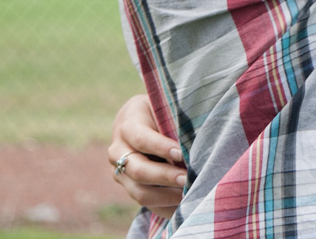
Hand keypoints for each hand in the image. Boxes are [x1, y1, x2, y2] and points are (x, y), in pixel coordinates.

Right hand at [106, 93, 185, 216]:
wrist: (143, 120)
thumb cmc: (162, 110)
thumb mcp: (165, 107)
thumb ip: (174, 121)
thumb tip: (197, 139)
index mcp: (127, 125)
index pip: (141, 139)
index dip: (160, 147)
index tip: (181, 152)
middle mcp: (117, 152)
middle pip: (138, 170)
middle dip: (165, 176)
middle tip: (187, 178)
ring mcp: (120, 174)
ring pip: (140, 192)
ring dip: (166, 196)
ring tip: (189, 194)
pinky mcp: (129, 188)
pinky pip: (147, 205)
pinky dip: (167, 208)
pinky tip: (185, 206)